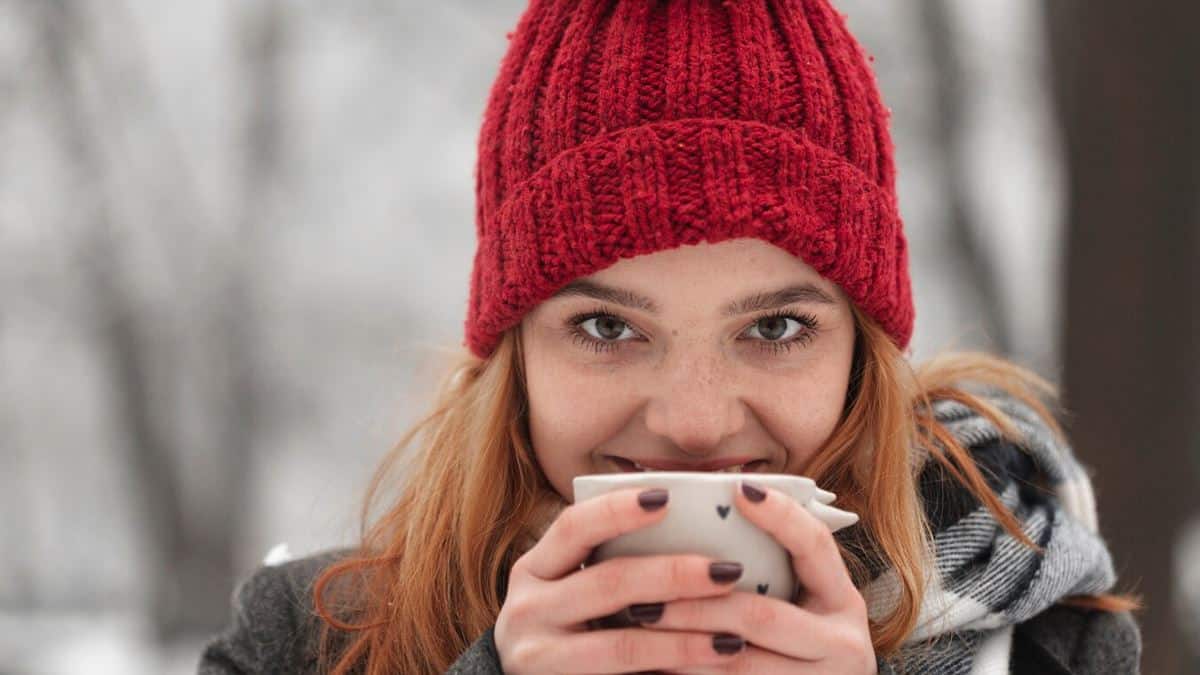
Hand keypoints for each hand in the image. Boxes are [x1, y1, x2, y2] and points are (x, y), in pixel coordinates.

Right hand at [494, 487, 753, 673]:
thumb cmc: (567, 629)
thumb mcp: (569, 590)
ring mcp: (540, 658)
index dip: (617, 510)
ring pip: (622, 645)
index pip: (573, 527)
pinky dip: (672, 674)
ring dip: (685, 639)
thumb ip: (609, 564)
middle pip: (608, 583)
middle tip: (727, 571)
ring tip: (733, 636)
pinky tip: (709, 669)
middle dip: (674, 575)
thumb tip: (684, 521)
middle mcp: (527, 610)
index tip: (666, 498)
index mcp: (533, 570)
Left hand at [645, 481, 876, 673]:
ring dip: (683, 647)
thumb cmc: (800, 646)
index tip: (739, 488)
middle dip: (697, 605)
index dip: (781, 516)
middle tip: (646, 597)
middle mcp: (843, 644)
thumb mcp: (805, 607)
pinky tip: (657, 667)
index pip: (816, 546)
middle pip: (762, 615)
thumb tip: (719, 507)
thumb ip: (774, 571)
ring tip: (640, 630)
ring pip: (741, 664)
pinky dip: (692, 674)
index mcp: (843, 601)